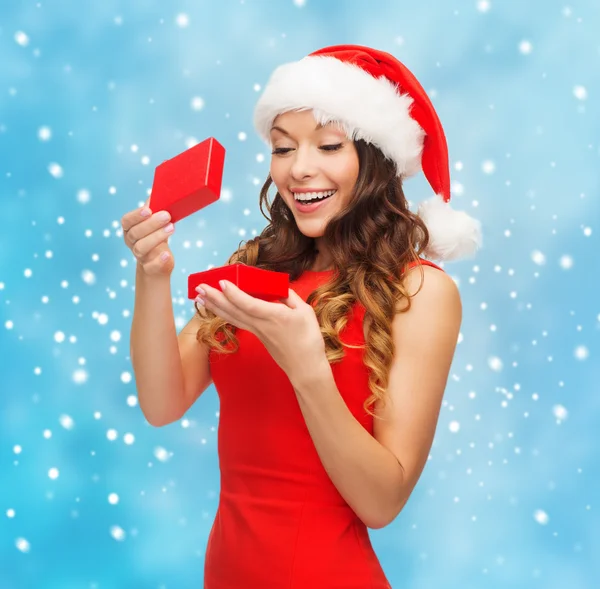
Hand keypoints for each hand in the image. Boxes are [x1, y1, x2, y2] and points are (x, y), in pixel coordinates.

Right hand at [121, 198, 175, 276]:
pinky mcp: (149, 268)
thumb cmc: (156, 236)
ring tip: (171, 228)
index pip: (127, 221)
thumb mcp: (155, 221)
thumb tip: (161, 190)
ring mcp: (140, 256)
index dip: (136, 215)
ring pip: (141, 248)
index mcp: (130, 229)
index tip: (149, 210)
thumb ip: (155, 207)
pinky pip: (151, 266)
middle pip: (135, 234)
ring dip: (156, 237)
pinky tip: (167, 255)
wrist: (158, 263)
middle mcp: (131, 242)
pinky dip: (159, 260)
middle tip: (167, 216)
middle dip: (151, 224)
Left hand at [195, 280, 327, 383]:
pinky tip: (217, 308)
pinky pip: (237, 321)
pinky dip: (225, 313)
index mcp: (274, 316)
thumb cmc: (309, 340)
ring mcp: (257, 331)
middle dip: (215, 298)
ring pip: (231, 316)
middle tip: (199, 286)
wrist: (305, 368)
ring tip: (199, 297)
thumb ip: (289, 296)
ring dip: (214, 306)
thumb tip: (278, 287)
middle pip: (233, 310)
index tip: (221, 282)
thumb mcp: (305, 312)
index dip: (234, 294)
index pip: (248, 304)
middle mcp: (261, 324)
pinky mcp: (257, 336)